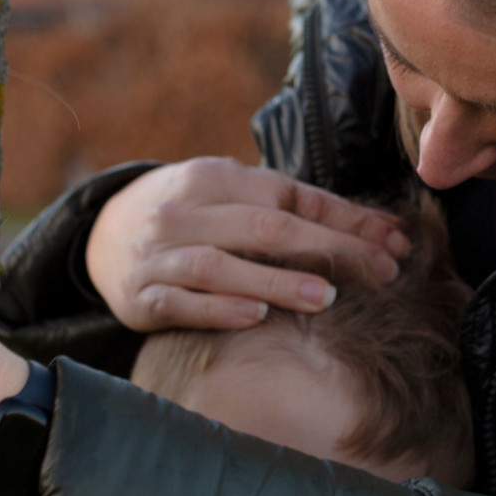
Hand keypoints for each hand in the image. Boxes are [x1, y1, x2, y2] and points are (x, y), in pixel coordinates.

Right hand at [86, 157, 410, 331]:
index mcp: (212, 177)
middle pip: (262, 228)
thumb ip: (297, 209)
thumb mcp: (232, 195)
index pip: (289, 197)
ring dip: (276, 282)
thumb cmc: (193, 215)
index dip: (345, 221)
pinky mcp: (141, 297)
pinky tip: (257, 318)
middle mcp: (183, 212)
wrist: (101, 236)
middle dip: (325, 250)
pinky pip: (182, 303)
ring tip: (326, 299)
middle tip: (376, 273)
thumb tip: (385, 230)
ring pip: (220, 267)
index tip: (393, 246)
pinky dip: (219, 310)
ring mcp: (158, 255)